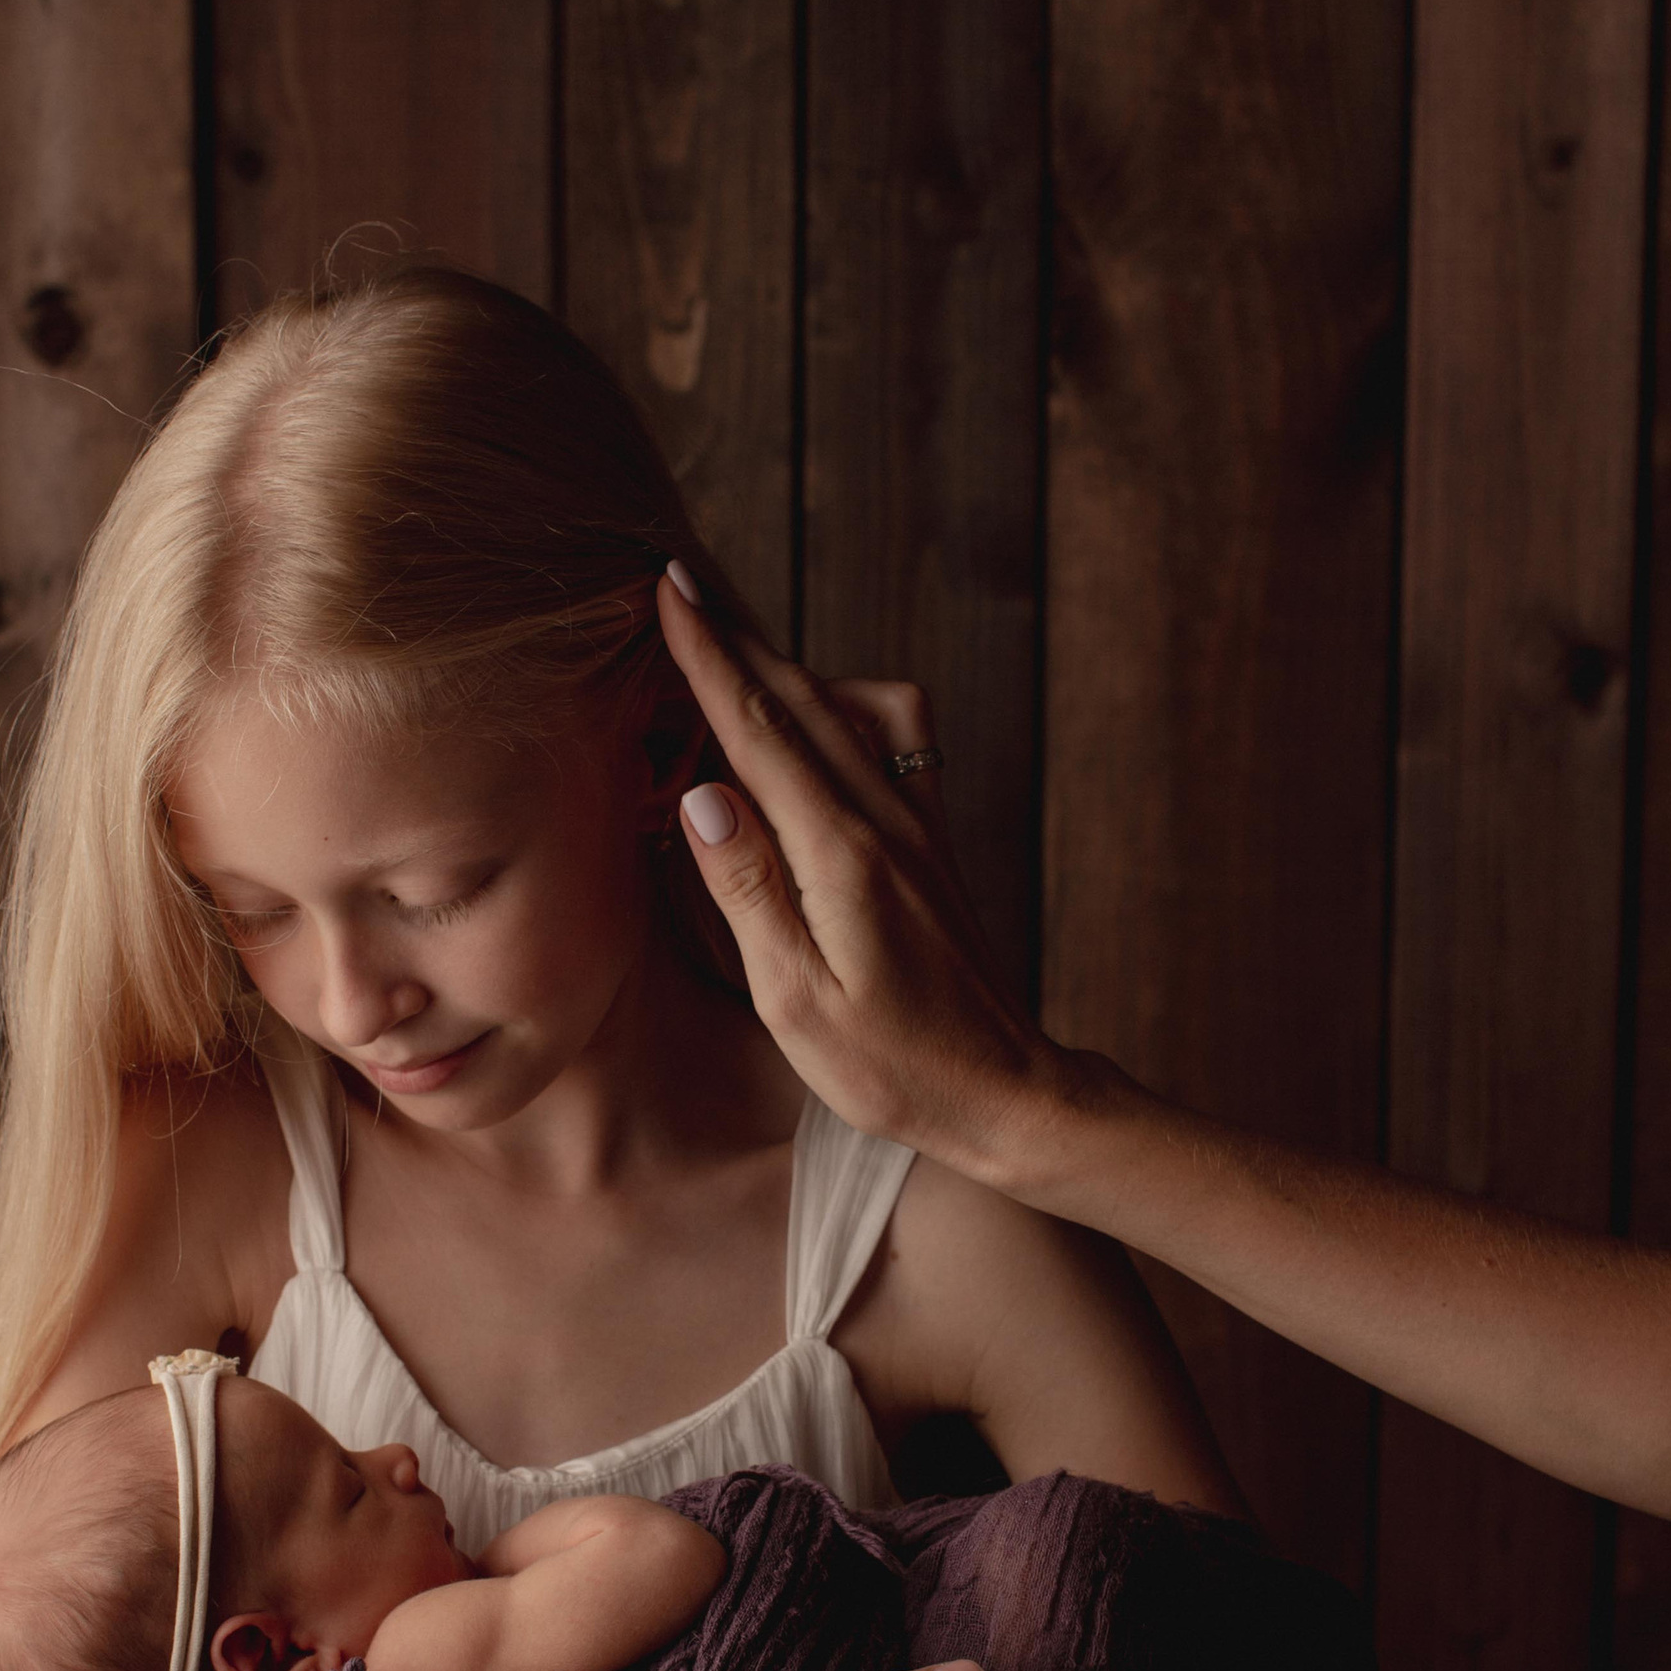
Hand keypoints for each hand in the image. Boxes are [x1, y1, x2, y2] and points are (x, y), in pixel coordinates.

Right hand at [656, 572, 1081, 1170]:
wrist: (1002, 1089)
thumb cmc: (892, 1064)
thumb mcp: (796, 998)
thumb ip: (749, 889)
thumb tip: (702, 792)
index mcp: (841, 852)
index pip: (758, 730)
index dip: (708, 656)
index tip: (667, 591)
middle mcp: (884, 818)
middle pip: (799, 697)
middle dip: (735, 636)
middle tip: (679, 581)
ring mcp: (914, 822)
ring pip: (842, 708)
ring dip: (781, 664)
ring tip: (728, 637)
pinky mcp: (928, 839)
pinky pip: (884, 738)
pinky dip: (837, 704)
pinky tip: (815, 714)